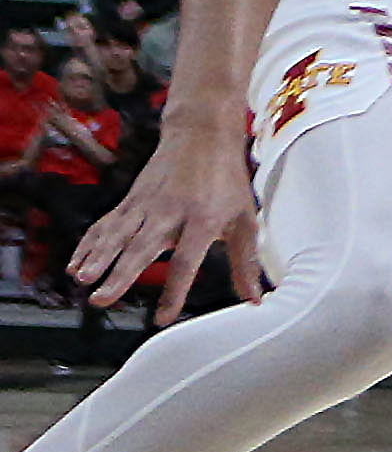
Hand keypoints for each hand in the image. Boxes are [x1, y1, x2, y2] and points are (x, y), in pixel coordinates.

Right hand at [70, 122, 263, 325]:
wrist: (202, 134)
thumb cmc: (227, 179)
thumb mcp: (245, 218)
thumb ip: (246, 261)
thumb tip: (254, 299)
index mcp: (202, 220)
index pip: (186, 262)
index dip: (173, 292)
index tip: (163, 317)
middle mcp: (170, 212)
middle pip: (142, 248)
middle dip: (120, 275)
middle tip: (102, 298)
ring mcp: (146, 205)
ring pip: (117, 234)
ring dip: (97, 258)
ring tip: (81, 279)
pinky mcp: (130, 200)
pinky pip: (106, 225)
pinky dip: (89, 244)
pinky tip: (76, 264)